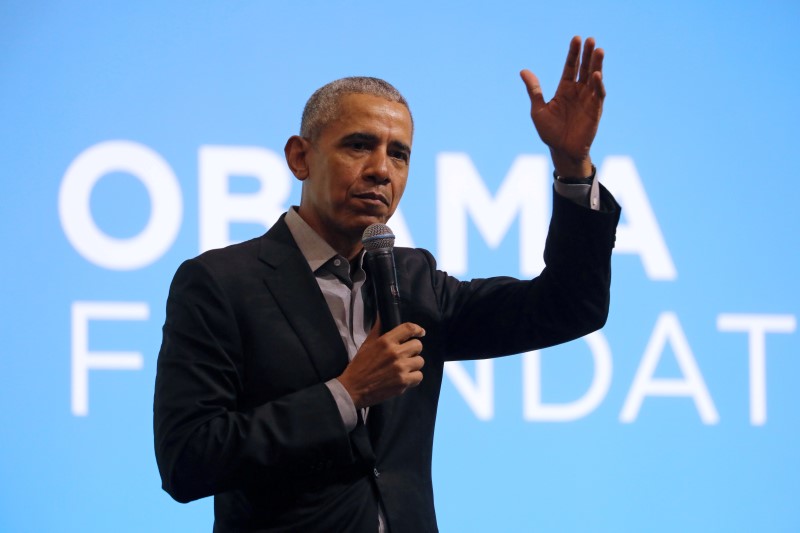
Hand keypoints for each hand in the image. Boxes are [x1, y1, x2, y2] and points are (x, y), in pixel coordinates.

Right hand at [338, 321, 425, 408]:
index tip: (421, 333)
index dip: (418, 329)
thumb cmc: (359, 365)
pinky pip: (419, 376)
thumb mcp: (366, 344)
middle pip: (418, 346)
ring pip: (420, 361)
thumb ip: (377, 329)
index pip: (408, 329)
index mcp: (385, 341)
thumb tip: (382, 315)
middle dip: (413, 350)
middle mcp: (395, 353)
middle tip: (406, 355)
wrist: (354, 388)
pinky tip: (405, 378)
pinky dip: (413, 378)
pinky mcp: (403, 383)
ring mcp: (400, 369)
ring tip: (405, 367)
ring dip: (414, 364)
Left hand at [520, 36, 605, 176]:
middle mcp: (578, 92)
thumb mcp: (538, 110)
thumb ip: (534, 90)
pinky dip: (597, 85)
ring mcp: (588, 100)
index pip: (570, 67)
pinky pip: (598, 95)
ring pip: (594, 78)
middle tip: (590, 39)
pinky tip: (596, 75)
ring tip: (598, 50)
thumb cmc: (549, 132)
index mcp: (564, 89)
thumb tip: (523, 70)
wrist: (561, 151)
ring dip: (597, 65)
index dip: (573, 53)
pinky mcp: (595, 110)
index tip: (576, 39)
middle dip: (587, 55)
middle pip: (584, 68)